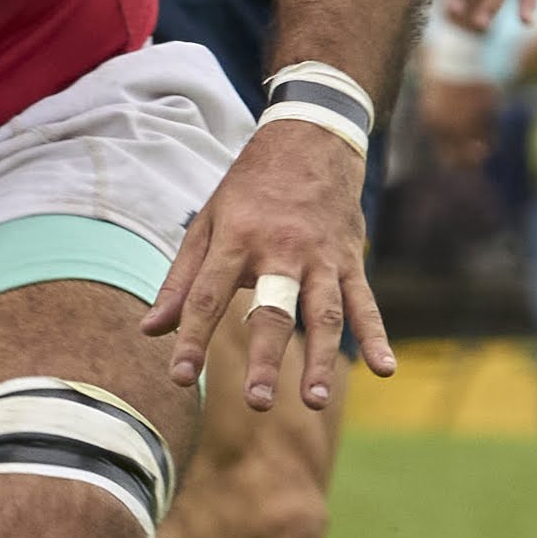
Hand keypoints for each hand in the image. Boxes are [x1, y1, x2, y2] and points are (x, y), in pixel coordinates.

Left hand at [148, 120, 388, 413]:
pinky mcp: (351, 258)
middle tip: (256, 402)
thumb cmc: (249, 187)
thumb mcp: (207, 223)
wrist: (313, 135)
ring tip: (314, 401)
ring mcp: (322, 256)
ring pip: (323, 312)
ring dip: (319, 358)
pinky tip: (386, 369)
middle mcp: (281, 249)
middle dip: (265, 357)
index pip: (209, 296)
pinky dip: (377, 335)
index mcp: (237, 238)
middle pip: (272, 310)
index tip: (179, 377)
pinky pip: (365, 302)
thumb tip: (150, 332)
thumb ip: (182, 281)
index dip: (192, 337)